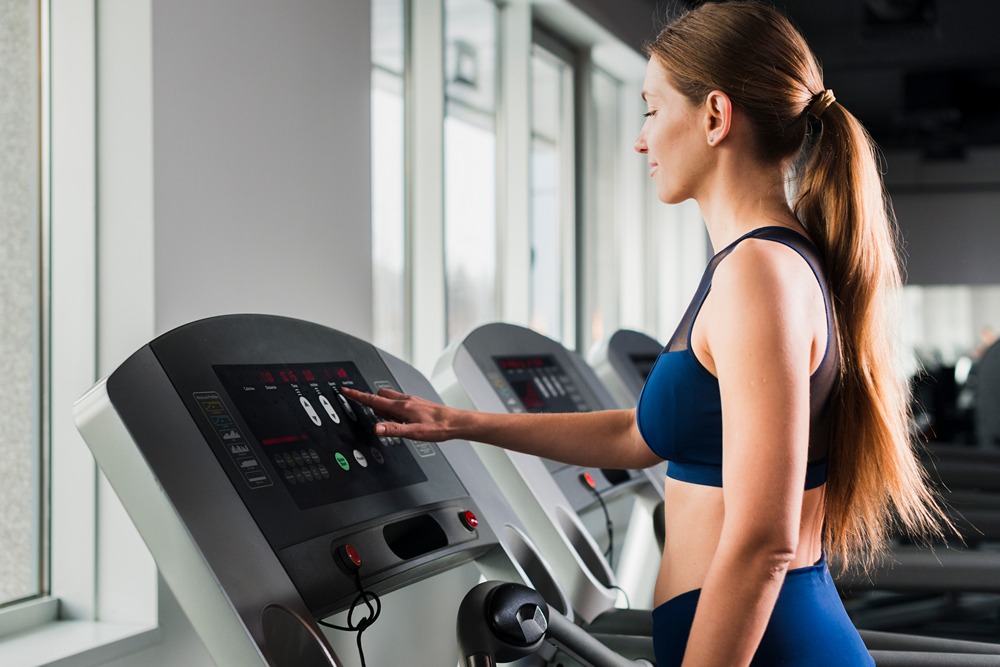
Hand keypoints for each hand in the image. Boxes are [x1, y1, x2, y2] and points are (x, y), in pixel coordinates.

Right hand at [341, 387, 469, 442]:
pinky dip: (393, 407)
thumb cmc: (438, 428)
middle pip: (380, 396)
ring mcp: (411, 401)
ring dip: (382, 405)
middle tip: (368, 409)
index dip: (358, 395)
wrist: (455, 422)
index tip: (345, 390)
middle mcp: (405, 400)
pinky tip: (400, 418)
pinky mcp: (417, 403)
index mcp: (401, 407)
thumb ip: (394, 430)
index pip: (373, 400)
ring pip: (389, 398)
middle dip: (370, 401)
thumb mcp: (414, 433)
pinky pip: (399, 401)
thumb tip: (377, 428)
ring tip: (388, 419)